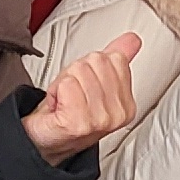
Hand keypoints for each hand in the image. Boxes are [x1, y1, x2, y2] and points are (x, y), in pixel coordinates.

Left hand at [23, 31, 140, 160]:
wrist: (46, 139)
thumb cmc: (68, 113)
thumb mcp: (95, 82)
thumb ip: (115, 59)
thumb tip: (132, 40)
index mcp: (127, 104)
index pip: (114, 58)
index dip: (92, 66)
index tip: (86, 86)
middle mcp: (117, 114)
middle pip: (95, 62)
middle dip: (77, 73)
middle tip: (73, 94)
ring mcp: (99, 120)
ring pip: (80, 71)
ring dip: (64, 83)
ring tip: (66, 101)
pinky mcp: (79, 122)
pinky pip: (67, 84)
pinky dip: (55, 91)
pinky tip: (59, 107)